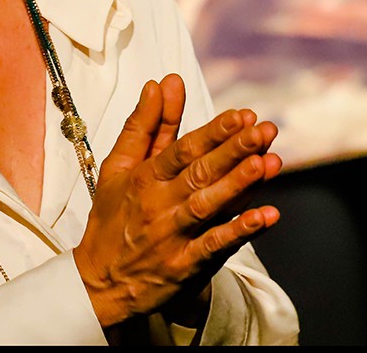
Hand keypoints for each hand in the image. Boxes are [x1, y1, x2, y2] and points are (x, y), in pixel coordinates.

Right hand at [72, 75, 281, 328]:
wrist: (98, 284)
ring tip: (267, 163)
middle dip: (233, 150)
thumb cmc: (112, 219)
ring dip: (239, 185)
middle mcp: (158, 205)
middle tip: (263, 130)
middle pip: (199, 173)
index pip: (181, 150)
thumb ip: (144, 125)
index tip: (241, 114)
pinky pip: (214, 247)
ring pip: (208, 206)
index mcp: (144, 179)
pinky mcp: (185, 267)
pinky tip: (265, 216)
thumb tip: (161, 82)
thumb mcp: (118, 168)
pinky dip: (239, 232)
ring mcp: (172, 237)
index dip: (212, 132)